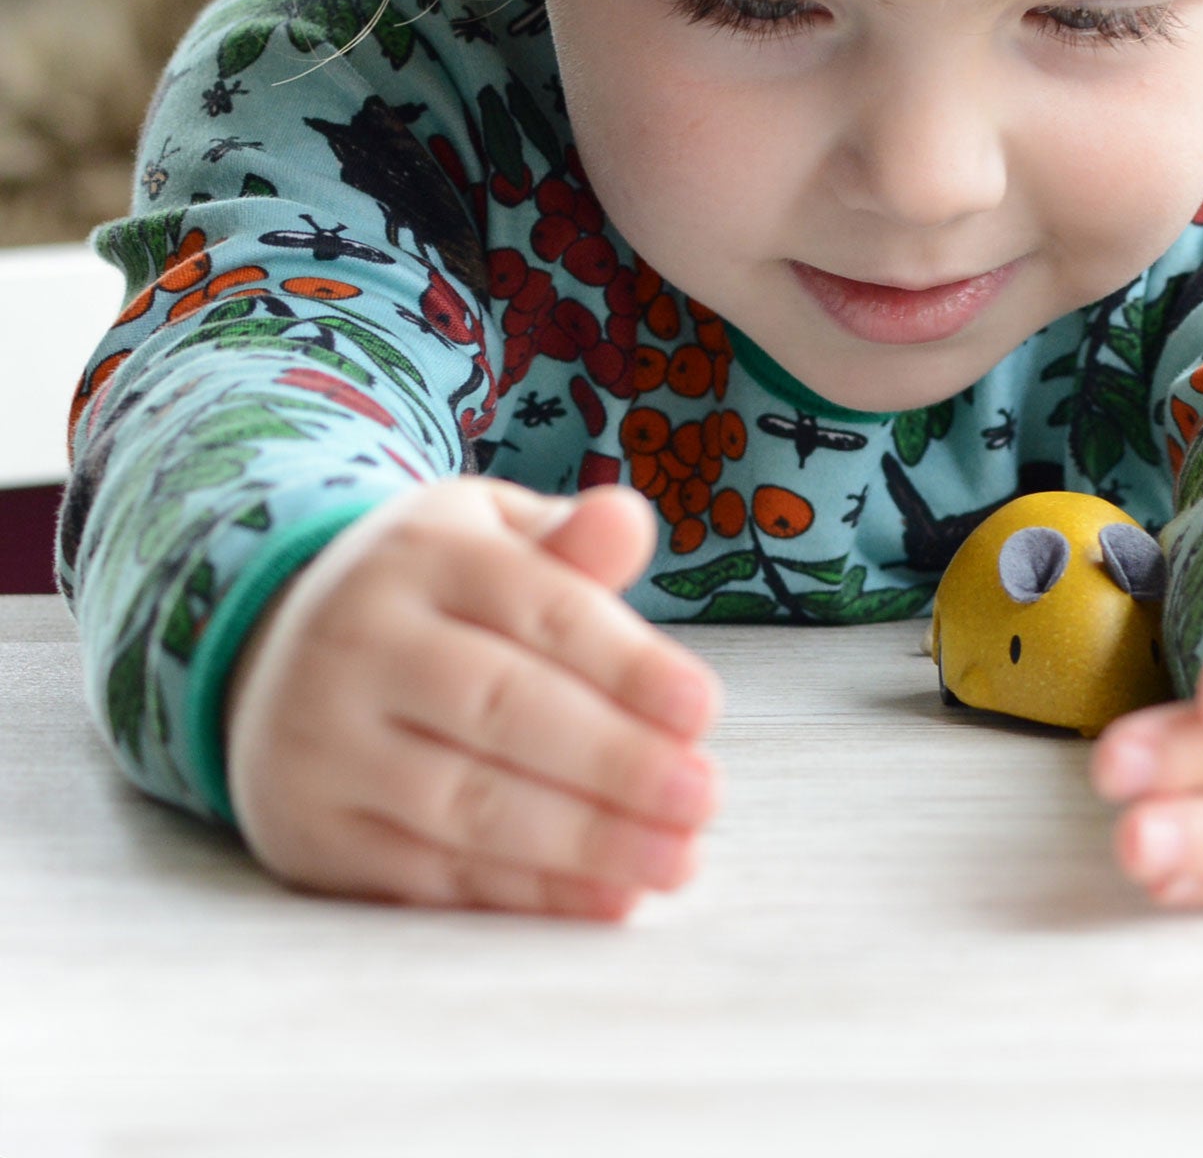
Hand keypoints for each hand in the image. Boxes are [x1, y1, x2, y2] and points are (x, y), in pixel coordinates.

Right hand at [224, 478, 722, 919]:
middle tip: (703, 796)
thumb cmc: (432, 594)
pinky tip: (606, 900)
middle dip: (613, 760)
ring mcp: (323, 743)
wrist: (278, 652)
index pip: (538, 608)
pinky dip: (525, 896)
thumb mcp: (491, 537)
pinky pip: (428, 877)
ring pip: (464, 802)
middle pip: (500, 708)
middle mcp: (358, 642)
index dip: (625, 663)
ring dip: (582, 842)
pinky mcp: (311, 834)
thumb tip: (628, 522)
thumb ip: (568, 543)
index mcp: (422, 554)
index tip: (703, 709)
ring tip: (676, 859)